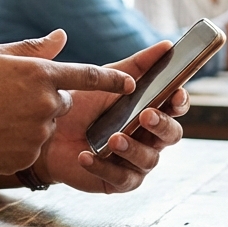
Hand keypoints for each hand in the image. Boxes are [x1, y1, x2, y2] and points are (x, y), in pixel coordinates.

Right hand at [0, 30, 133, 178]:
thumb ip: (32, 49)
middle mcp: (45, 104)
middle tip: (6, 100)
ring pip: (46, 126)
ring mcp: (37, 133)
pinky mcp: (28, 157)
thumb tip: (62, 36)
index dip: (113, 80)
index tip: (133, 83)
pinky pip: (32, 148)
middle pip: (62, 103)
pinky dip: (17, 143)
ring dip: (29, 122)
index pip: (89, 76)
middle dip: (43, 101)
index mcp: (39, 74)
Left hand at [35, 40, 189, 193]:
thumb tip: (166, 46)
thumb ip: (137, 65)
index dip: (180, 102)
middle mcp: (149, 138)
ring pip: (149, 159)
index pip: (176, 107)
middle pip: (171, 134)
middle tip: (145, 115)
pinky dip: (104, 167)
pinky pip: (121, 178)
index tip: (175, 95)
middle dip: (161, 125)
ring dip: (133, 148)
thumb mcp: (106, 79)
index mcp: (151, 110)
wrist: (47, 132)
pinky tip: (87, 156)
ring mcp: (135, 161)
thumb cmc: (80, 105)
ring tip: (114, 139)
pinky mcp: (117, 181)